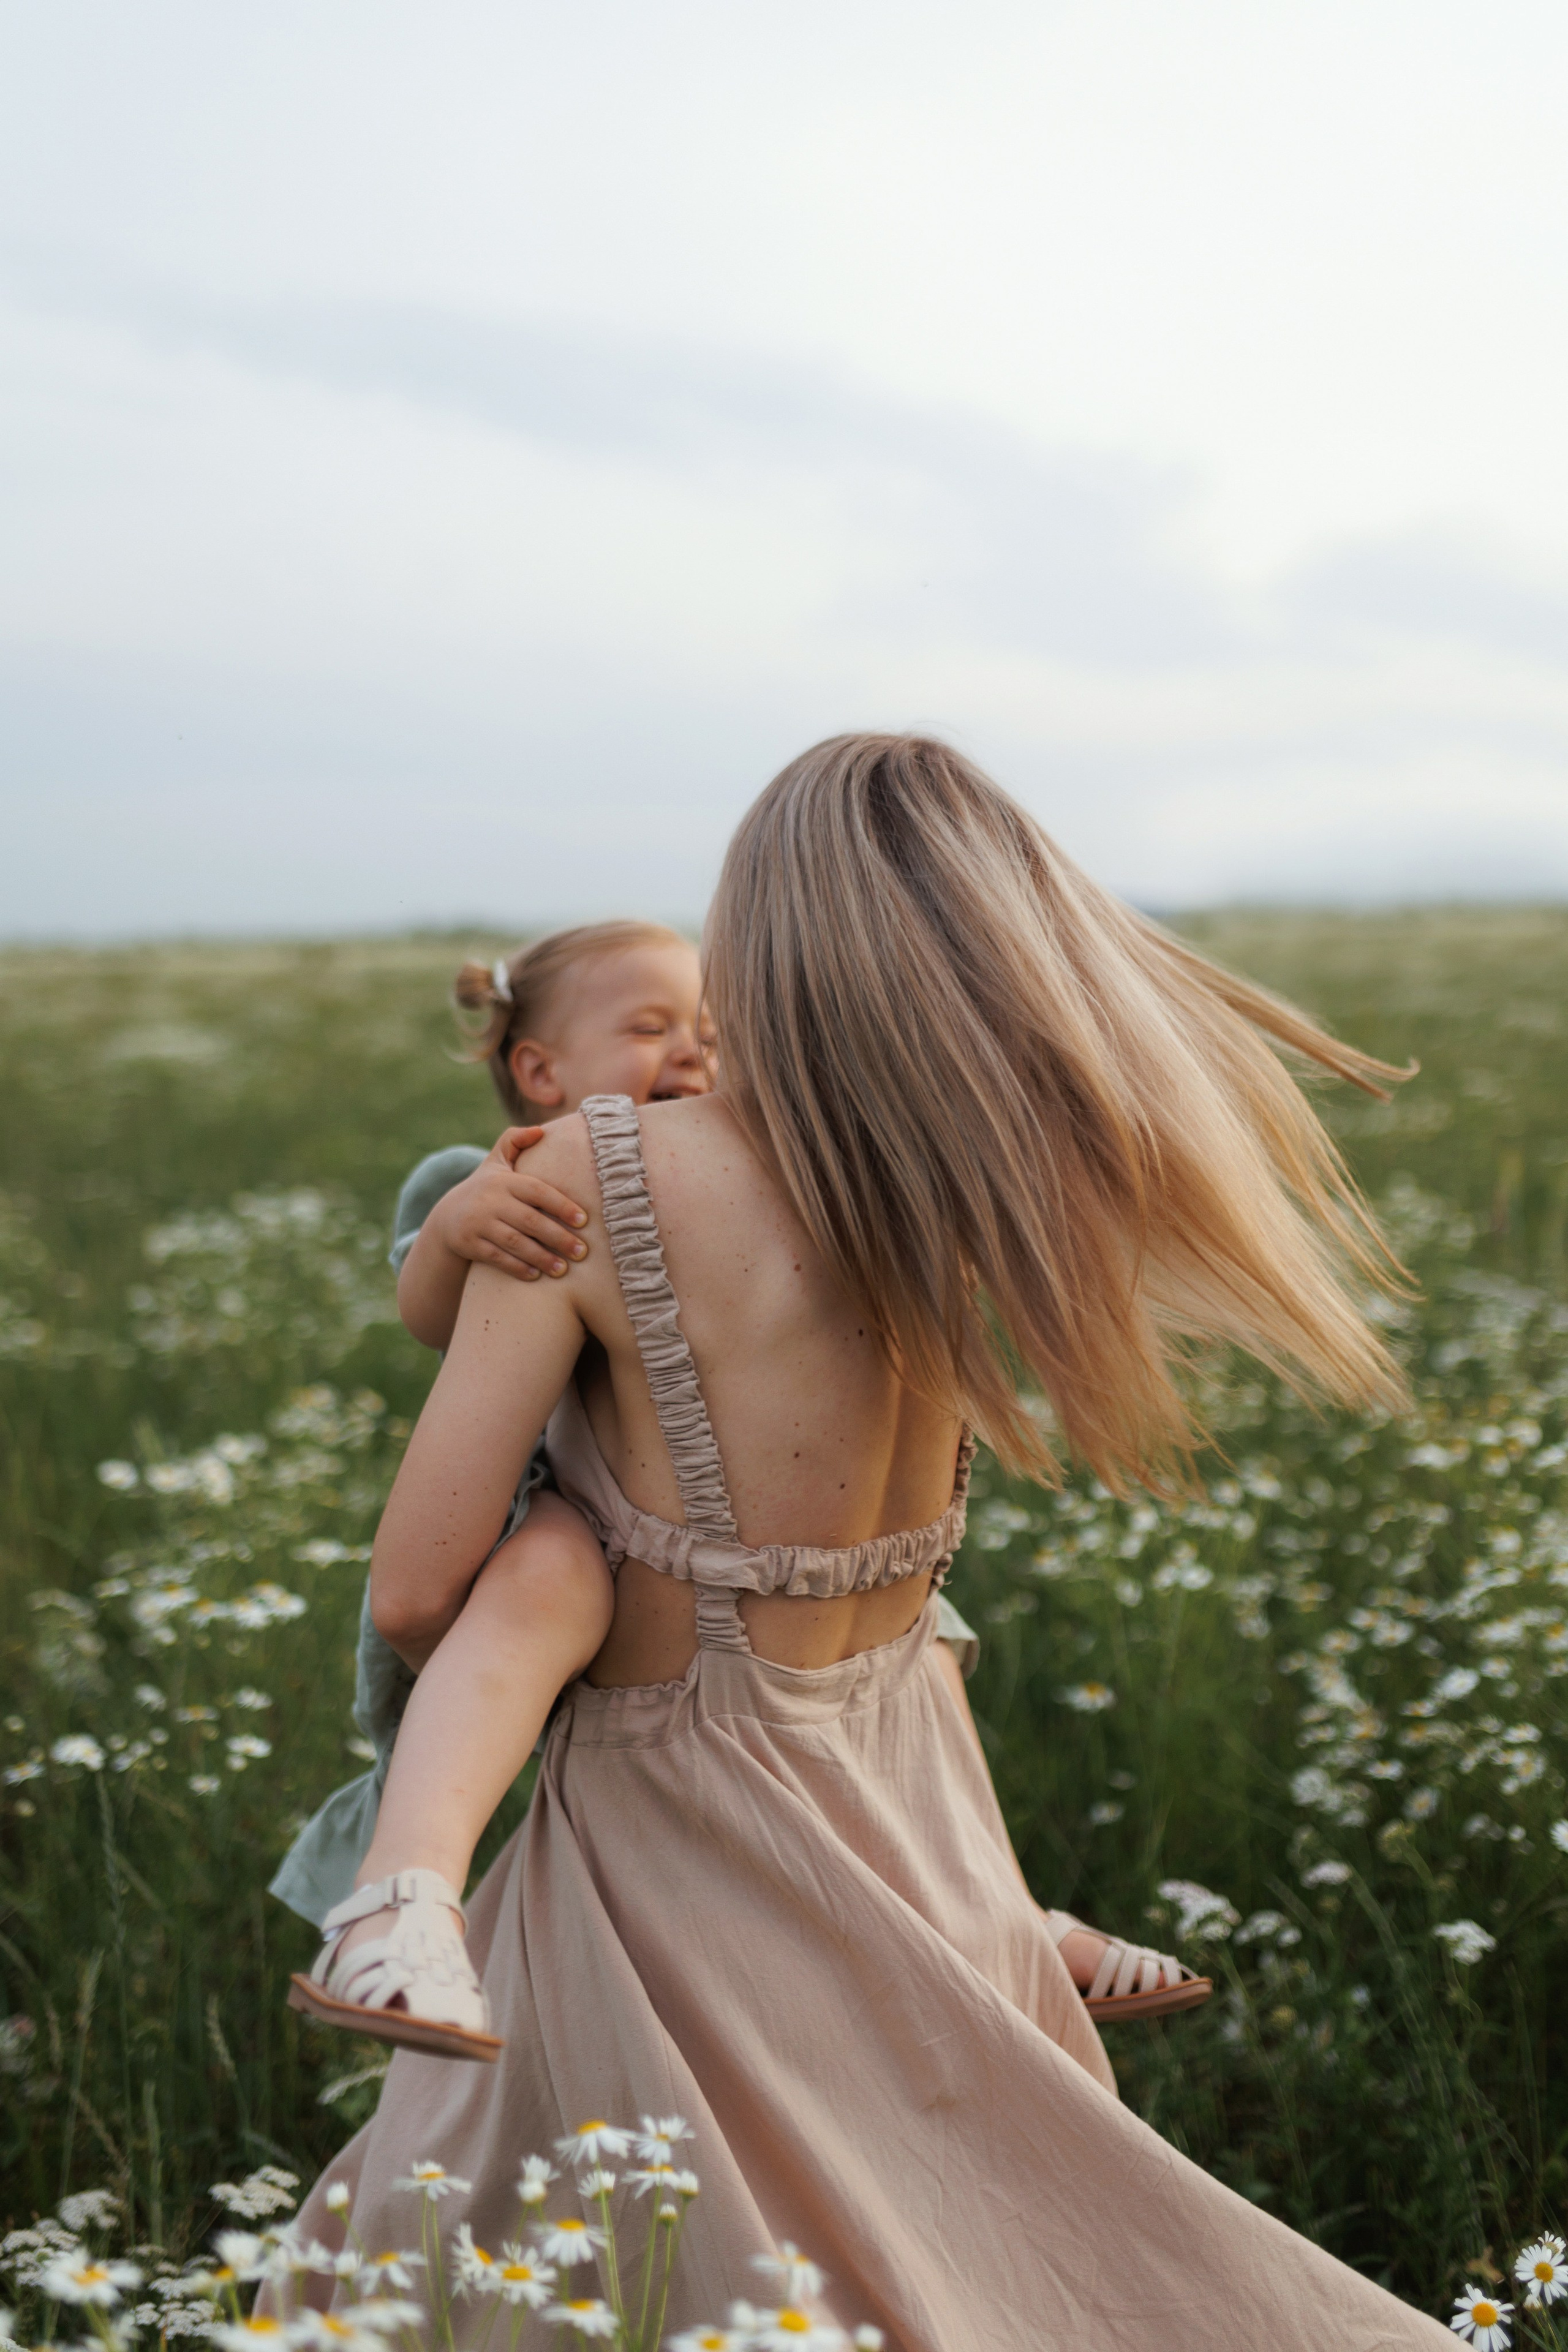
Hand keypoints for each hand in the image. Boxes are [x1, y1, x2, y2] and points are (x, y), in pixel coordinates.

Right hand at [429, 1127, 589, 1280]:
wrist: (447, 1217)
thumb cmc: (486, 1188)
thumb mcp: (496, 1161)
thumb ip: (515, 1141)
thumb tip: (540, 1130)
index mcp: (504, 1180)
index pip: (538, 1191)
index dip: (562, 1205)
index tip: (584, 1220)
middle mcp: (490, 1200)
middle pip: (530, 1221)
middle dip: (559, 1237)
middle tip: (583, 1252)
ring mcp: (478, 1222)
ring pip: (515, 1242)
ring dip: (542, 1257)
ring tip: (564, 1269)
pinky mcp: (469, 1243)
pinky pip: (497, 1258)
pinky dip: (518, 1267)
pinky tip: (537, 1275)